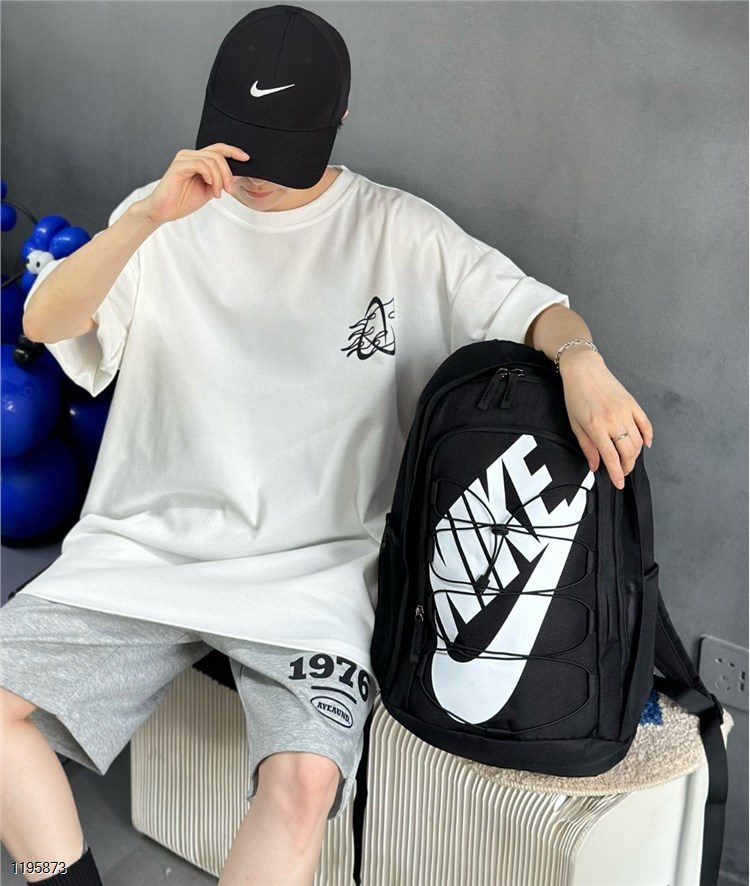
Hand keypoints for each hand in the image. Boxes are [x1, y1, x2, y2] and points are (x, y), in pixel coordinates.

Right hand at [137, 144, 249, 224]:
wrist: (164, 211)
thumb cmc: (183, 201)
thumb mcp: (210, 190)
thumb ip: (221, 181)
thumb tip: (238, 174)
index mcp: (197, 159)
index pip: (218, 149)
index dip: (233, 151)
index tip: (246, 159)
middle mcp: (190, 155)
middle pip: (218, 154)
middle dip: (228, 173)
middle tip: (229, 189)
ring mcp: (184, 159)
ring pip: (212, 160)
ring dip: (220, 178)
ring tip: (217, 193)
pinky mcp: (179, 165)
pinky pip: (201, 164)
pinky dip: (210, 176)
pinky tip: (210, 187)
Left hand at [558, 348, 653, 488]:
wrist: (584, 370)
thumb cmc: (575, 396)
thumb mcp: (575, 424)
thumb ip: (587, 447)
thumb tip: (595, 466)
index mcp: (596, 427)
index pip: (611, 458)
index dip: (617, 474)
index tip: (619, 484)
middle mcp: (613, 420)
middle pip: (628, 452)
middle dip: (627, 467)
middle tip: (623, 472)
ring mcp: (625, 411)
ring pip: (638, 441)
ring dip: (636, 454)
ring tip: (628, 459)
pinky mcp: (633, 403)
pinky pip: (646, 424)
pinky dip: (648, 436)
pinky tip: (645, 445)